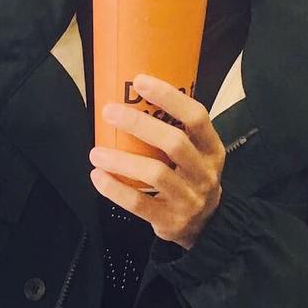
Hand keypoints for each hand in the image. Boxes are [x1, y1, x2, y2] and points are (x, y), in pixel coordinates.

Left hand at [88, 74, 224, 250]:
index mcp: (211, 149)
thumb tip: (129, 101)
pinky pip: (140, 204)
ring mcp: (189, 199)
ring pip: (156, 173)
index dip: (169, 97)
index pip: (196, 117)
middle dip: (139, 124)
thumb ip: (175, 131)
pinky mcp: (170, 221)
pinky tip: (98, 176)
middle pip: (174, 143)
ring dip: (122, 160)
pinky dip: (115, 189)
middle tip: (110, 112)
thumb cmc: (190, 177)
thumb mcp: (196, 154)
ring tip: (96, 152)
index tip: (140, 81)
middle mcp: (205, 172)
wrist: (205, 226)